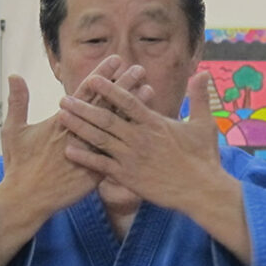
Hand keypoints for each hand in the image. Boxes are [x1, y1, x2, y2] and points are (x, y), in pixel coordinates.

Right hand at [0, 54, 152, 222]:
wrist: (26, 199)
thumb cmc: (19, 164)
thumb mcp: (13, 130)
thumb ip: (17, 101)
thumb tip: (14, 74)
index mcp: (60, 121)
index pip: (85, 92)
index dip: (101, 75)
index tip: (115, 60)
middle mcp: (77, 134)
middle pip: (105, 104)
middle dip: (123, 85)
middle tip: (139, 69)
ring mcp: (88, 153)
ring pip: (115, 126)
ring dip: (132, 109)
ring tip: (149, 91)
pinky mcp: (95, 172)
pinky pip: (118, 154)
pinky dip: (131, 140)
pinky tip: (145, 130)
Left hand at [58, 71, 222, 212]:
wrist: (201, 191)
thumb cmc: (204, 158)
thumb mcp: (204, 124)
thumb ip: (200, 98)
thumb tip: (203, 74)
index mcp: (155, 123)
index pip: (128, 101)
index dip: (110, 88)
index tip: (94, 78)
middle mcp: (139, 138)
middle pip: (106, 118)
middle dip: (84, 107)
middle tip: (64, 98)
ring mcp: (132, 158)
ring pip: (100, 139)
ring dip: (79, 127)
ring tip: (61, 116)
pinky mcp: (128, 177)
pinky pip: (101, 165)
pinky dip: (84, 157)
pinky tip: (68, 150)